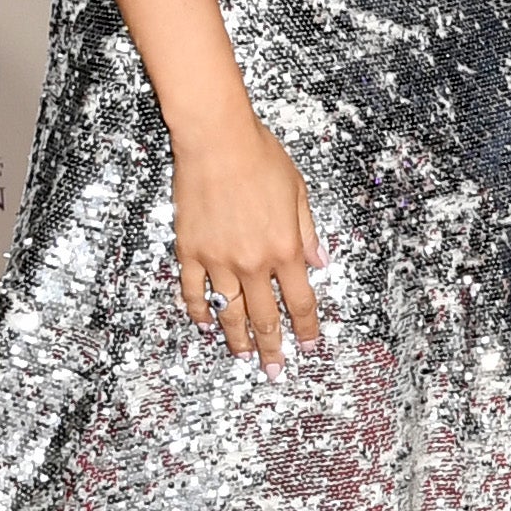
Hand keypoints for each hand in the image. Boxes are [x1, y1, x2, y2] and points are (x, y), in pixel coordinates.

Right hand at [172, 104, 327, 362]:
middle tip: (274, 370)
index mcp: (285, 248)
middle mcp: (253, 261)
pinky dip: (199, 311)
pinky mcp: (191, 250)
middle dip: (273, 348)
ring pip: (230, 312)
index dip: (307, 329)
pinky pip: (195, 291)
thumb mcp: (298, 192)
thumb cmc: (259, 156)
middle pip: (266, 317)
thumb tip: (320, 262)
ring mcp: (219, 259)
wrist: (216, 139)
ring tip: (242, 357)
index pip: (301, 301)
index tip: (310, 346)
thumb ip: (308, 232)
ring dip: (237, 339)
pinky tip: (205, 324)